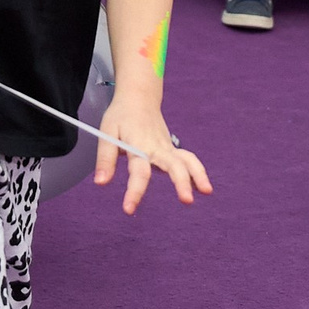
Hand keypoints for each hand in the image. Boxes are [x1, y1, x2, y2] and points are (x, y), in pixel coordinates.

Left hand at [93, 89, 212, 214]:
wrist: (138, 98)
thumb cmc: (121, 116)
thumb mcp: (107, 133)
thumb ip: (105, 159)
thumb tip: (101, 183)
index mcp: (139, 146)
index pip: (138, 172)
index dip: (134, 192)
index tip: (129, 209)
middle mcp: (157, 148)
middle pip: (173, 165)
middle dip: (181, 182)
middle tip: (187, 200)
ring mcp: (167, 148)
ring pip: (187, 160)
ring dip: (198, 175)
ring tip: (207, 191)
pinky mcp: (171, 149)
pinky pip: (188, 160)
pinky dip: (198, 172)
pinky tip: (203, 187)